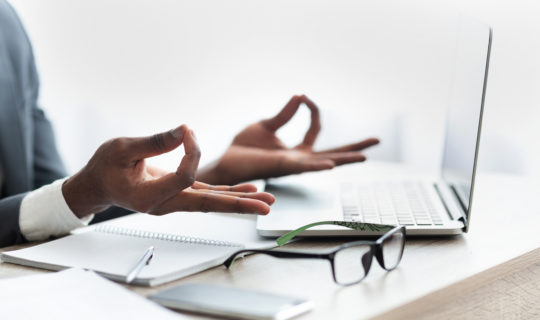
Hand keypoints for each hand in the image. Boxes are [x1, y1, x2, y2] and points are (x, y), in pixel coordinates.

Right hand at [63, 125, 274, 217]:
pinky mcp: (181, 194)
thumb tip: (185, 130)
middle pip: (208, 205)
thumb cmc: (105, 167)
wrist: (99, 185)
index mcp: (149, 197)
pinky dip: (228, 193)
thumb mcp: (122, 148)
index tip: (187, 132)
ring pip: (212, 202)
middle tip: (265, 206)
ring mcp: (175, 201)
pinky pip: (208, 195)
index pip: (184, 178)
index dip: (191, 152)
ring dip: (240, 201)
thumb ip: (155, 141)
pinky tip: (249, 191)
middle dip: (238, 205)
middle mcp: (166, 204)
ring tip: (267, 200)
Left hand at [197, 95, 379, 184]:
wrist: (227, 162)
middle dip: (354, 147)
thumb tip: (300, 96)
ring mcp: (293, 165)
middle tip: (376, 141)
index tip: (305, 97)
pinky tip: (332, 164)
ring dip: (345, 159)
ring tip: (365, 156)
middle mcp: (299, 159)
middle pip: (333, 152)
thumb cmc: (244, 147)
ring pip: (325, 162)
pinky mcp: (283, 168)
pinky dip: (318, 166)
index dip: (313, 110)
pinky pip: (304, 167)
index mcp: (296, 150)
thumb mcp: (266, 126)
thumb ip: (284, 114)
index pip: (315, 128)